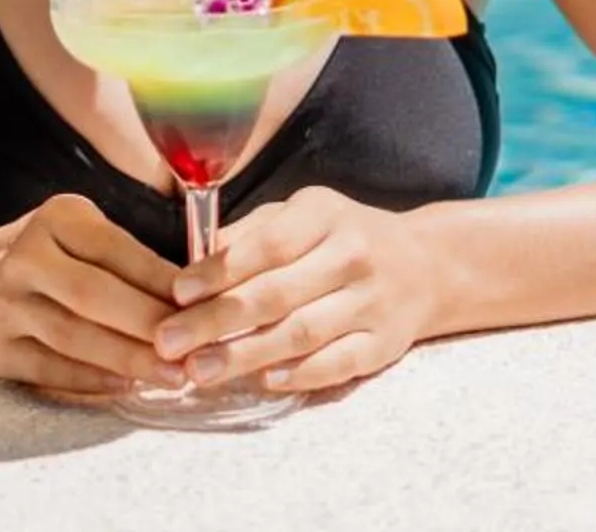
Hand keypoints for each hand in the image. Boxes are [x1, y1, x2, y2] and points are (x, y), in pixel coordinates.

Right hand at [0, 193, 186, 395]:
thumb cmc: (45, 256)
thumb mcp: (80, 232)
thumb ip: (127, 256)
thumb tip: (195, 296)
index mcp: (55, 219)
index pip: (116, 250)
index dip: (161, 279)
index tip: (204, 304)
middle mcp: (24, 257)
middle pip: (94, 295)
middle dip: (149, 324)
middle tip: (194, 348)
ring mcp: (4, 306)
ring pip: (73, 337)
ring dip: (128, 359)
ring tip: (172, 376)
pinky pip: (50, 369)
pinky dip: (91, 380)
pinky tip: (127, 386)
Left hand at [152, 187, 441, 395]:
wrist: (426, 265)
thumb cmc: (343, 237)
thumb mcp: (301, 214)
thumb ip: (250, 234)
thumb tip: (191, 261)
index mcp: (324, 215)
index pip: (268, 244)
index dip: (220, 270)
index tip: (178, 293)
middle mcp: (352, 256)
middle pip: (277, 293)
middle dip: (216, 321)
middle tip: (169, 343)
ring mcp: (371, 302)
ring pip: (302, 333)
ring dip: (246, 355)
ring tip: (199, 371)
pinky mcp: (384, 344)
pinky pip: (338, 363)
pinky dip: (300, 375)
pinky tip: (264, 381)